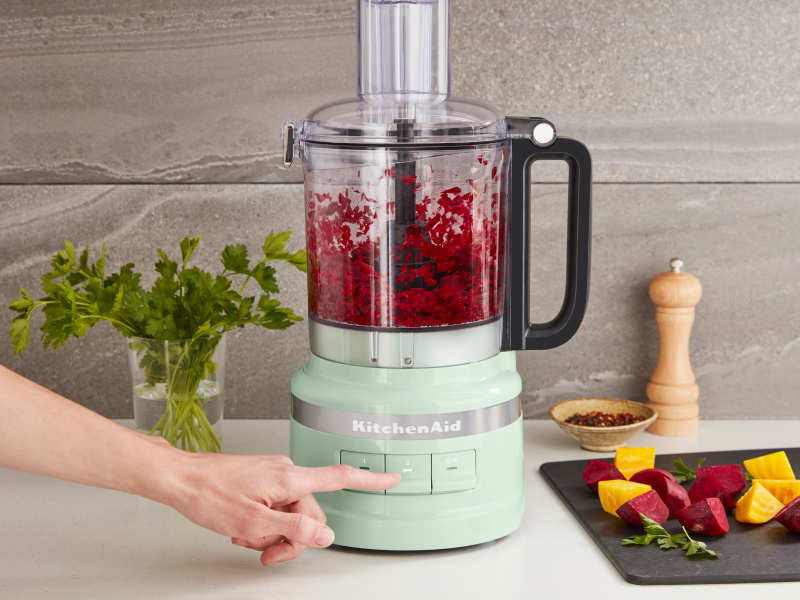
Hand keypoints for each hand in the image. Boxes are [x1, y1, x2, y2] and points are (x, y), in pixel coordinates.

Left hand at [163, 453, 399, 564]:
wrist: (183, 480)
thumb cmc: (211, 495)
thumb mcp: (254, 523)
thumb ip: (294, 530)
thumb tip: (326, 536)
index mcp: (290, 479)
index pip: (340, 477)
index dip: (369, 479)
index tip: (391, 478)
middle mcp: (286, 473)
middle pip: (311, 513)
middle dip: (292, 538)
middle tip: (265, 551)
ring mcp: (274, 476)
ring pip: (291, 514)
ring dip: (273, 532)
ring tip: (246, 536)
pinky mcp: (262, 480)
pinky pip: (276, 506)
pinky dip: (264, 522)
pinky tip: (244, 528)